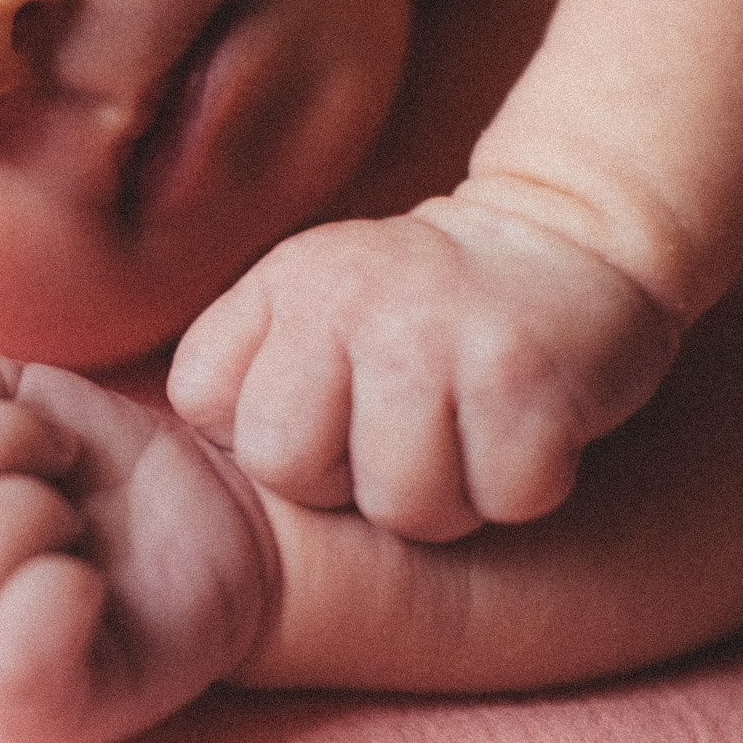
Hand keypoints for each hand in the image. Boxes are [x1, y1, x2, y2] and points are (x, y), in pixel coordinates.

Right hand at [0, 354, 277, 742]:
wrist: (221, 525)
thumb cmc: (98, 466)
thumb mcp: (9, 396)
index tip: (4, 407)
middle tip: (61, 464)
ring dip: (30, 509)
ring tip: (76, 524)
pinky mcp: (46, 718)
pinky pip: (12, 669)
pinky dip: (57, 600)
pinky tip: (90, 584)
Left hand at [168, 200, 680, 541]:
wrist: (571, 237)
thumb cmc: (428, 313)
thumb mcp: (315, 304)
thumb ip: (246, 371)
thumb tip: (170, 487)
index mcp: (285, 284)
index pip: (206, 407)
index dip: (272, 436)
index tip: (332, 403)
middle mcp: (346, 297)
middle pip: (291, 472)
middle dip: (353, 484)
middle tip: (408, 430)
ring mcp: (435, 333)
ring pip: (404, 505)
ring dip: (452, 496)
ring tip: (471, 429)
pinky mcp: (524, 375)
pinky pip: (504, 498)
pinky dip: (527, 485)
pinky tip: (529, 426)